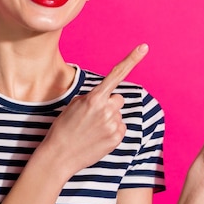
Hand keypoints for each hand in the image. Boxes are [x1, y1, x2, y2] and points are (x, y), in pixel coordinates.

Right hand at [38, 44, 148, 175]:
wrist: (58, 156)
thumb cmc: (63, 128)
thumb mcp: (74, 105)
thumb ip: (93, 97)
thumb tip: (107, 99)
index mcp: (94, 98)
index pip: (117, 75)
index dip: (131, 60)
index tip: (144, 47)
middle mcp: (107, 110)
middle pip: (118, 99)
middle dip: (109, 104)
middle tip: (93, 116)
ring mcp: (113, 125)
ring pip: (118, 114)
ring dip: (109, 118)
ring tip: (92, 129)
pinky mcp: (117, 138)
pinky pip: (120, 127)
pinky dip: (111, 131)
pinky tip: (97, 137)